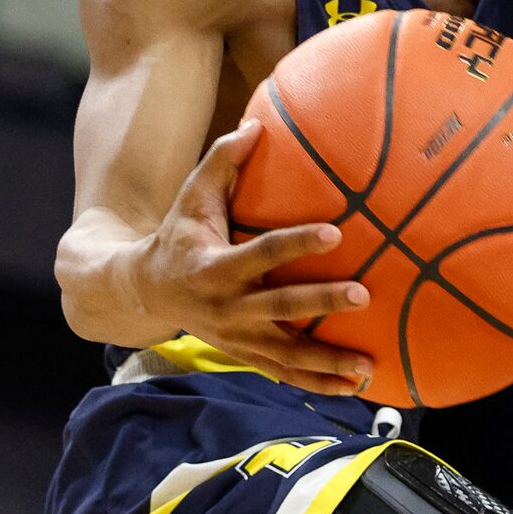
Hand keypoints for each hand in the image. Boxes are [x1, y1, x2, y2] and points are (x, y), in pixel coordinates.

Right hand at [131, 120, 376, 396]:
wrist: (145, 291)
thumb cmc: (178, 235)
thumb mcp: (191, 197)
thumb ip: (222, 162)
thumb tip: (255, 125)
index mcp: (215, 267)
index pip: (262, 253)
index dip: (297, 244)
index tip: (335, 232)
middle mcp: (227, 308)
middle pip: (281, 308)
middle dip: (321, 303)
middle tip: (363, 295)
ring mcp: (237, 338)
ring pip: (286, 355)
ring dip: (327, 362)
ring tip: (367, 366)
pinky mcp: (245, 356)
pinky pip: (284, 375)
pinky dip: (318, 385)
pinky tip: (355, 388)